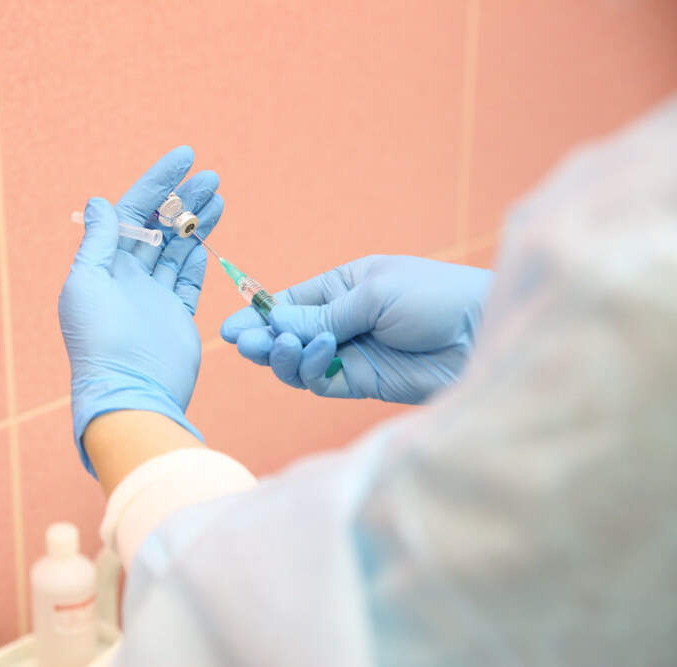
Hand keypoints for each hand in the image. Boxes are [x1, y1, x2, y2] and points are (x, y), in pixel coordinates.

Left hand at [59, 147, 222, 474]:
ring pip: (176, 248)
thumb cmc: (101, 339)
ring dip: (195, 220)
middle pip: (158, 226)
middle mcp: (126, 278)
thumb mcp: (88, 282)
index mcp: (104, 265)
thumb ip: (99, 241)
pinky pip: (187, 278)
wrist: (130, 392)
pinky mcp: (176, 316)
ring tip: (219, 194)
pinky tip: (207, 232)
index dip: (158, 182)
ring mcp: (152, 297)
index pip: (132, 211)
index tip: (185, 157)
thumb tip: (100, 201)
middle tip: (211, 176)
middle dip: (183, 198)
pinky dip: (197, 255)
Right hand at [220, 255, 492, 402]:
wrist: (485, 335)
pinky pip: (321, 381)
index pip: (289, 303)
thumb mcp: (373, 295)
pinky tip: (317, 354)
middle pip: (286, 335)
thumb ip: (322, 316)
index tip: (229, 328)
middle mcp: (341, 321)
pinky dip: (310, 371)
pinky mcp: (363, 383)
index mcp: (342, 287)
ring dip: (282, 357)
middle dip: (262, 339)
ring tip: (280, 348)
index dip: (258, 314)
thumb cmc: (437, 297)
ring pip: (298, 362)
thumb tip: (273, 324)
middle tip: (244, 344)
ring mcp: (351, 353)